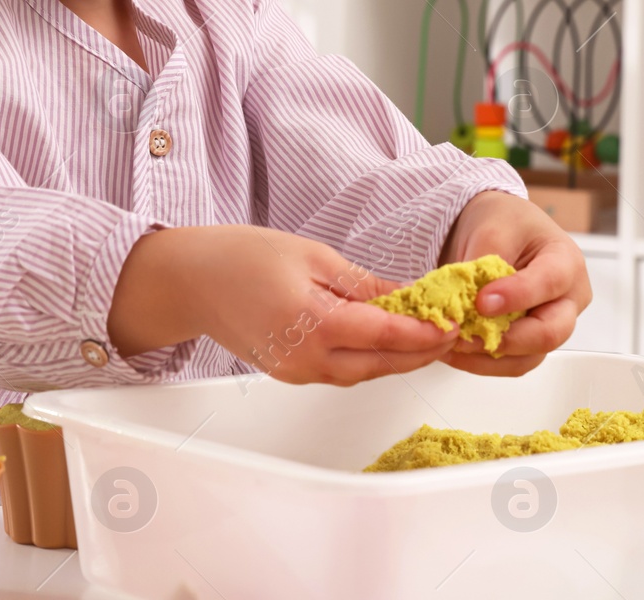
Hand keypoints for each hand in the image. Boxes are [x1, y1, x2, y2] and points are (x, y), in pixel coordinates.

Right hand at [109, 225, 457, 384]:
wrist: (190, 281)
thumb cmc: (242, 258)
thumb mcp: (313, 255)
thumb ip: (363, 284)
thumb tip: (408, 297)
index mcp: (313, 323)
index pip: (386, 335)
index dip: (426, 332)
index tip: (453, 322)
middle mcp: (305, 358)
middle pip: (380, 364)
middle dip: (421, 352)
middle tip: (453, 334)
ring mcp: (296, 371)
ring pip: (362, 374)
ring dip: (397, 360)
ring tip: (429, 339)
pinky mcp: (289, 373)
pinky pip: (340, 372)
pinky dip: (369, 360)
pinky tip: (387, 343)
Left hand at [439, 192, 592, 375]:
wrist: (497, 232)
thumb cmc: (505, 223)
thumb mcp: (493, 228)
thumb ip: (483, 263)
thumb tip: (467, 303)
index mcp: (566, 262)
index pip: (550, 284)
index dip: (517, 296)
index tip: (482, 302)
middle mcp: (567, 299)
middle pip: (549, 333)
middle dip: (506, 339)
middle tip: (466, 334)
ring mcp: (550, 324)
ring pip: (528, 357)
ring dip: (487, 357)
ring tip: (452, 345)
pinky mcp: (528, 341)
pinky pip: (509, 362)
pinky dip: (480, 361)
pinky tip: (453, 350)